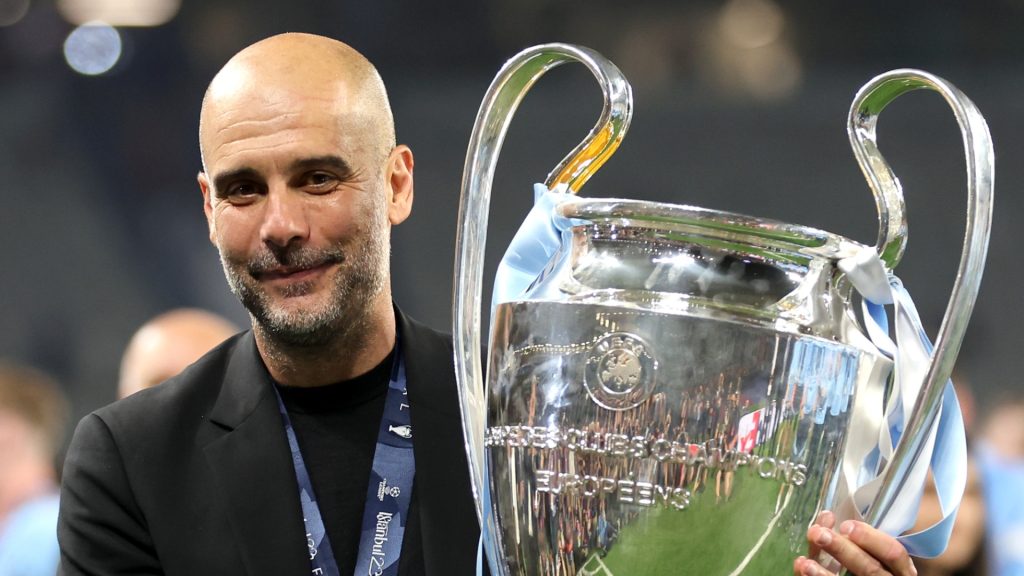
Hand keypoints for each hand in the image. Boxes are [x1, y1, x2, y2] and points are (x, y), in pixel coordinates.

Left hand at [793, 511, 916, 575]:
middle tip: (819, 534)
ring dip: (823, 573)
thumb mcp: (876, 551)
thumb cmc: (875, 564)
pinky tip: (801, 566)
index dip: (871, 539)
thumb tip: (828, 516)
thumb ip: (859, 536)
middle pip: (868, 569)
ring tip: (804, 562)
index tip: (846, 525)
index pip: (893, 553)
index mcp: (899, 568)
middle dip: (842, 550)